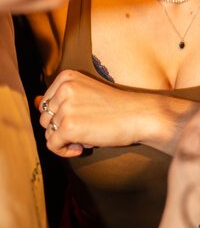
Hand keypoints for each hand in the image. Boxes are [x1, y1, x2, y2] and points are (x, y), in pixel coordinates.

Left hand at [35, 69, 149, 157]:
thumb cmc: (115, 107)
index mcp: (67, 76)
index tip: (81, 118)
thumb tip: (33, 102)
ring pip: (48, 132)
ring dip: (64, 140)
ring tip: (85, 138)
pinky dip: (65, 151)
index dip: (61, 116)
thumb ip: (59, 98)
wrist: (138, 115)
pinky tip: (83, 147)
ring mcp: (65, 107)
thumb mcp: (85, 95)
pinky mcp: (68, 126)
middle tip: (85, 130)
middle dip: (61, 129)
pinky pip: (53, 145)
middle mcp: (63, 88)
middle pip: (45, 118)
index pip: (46, 102)